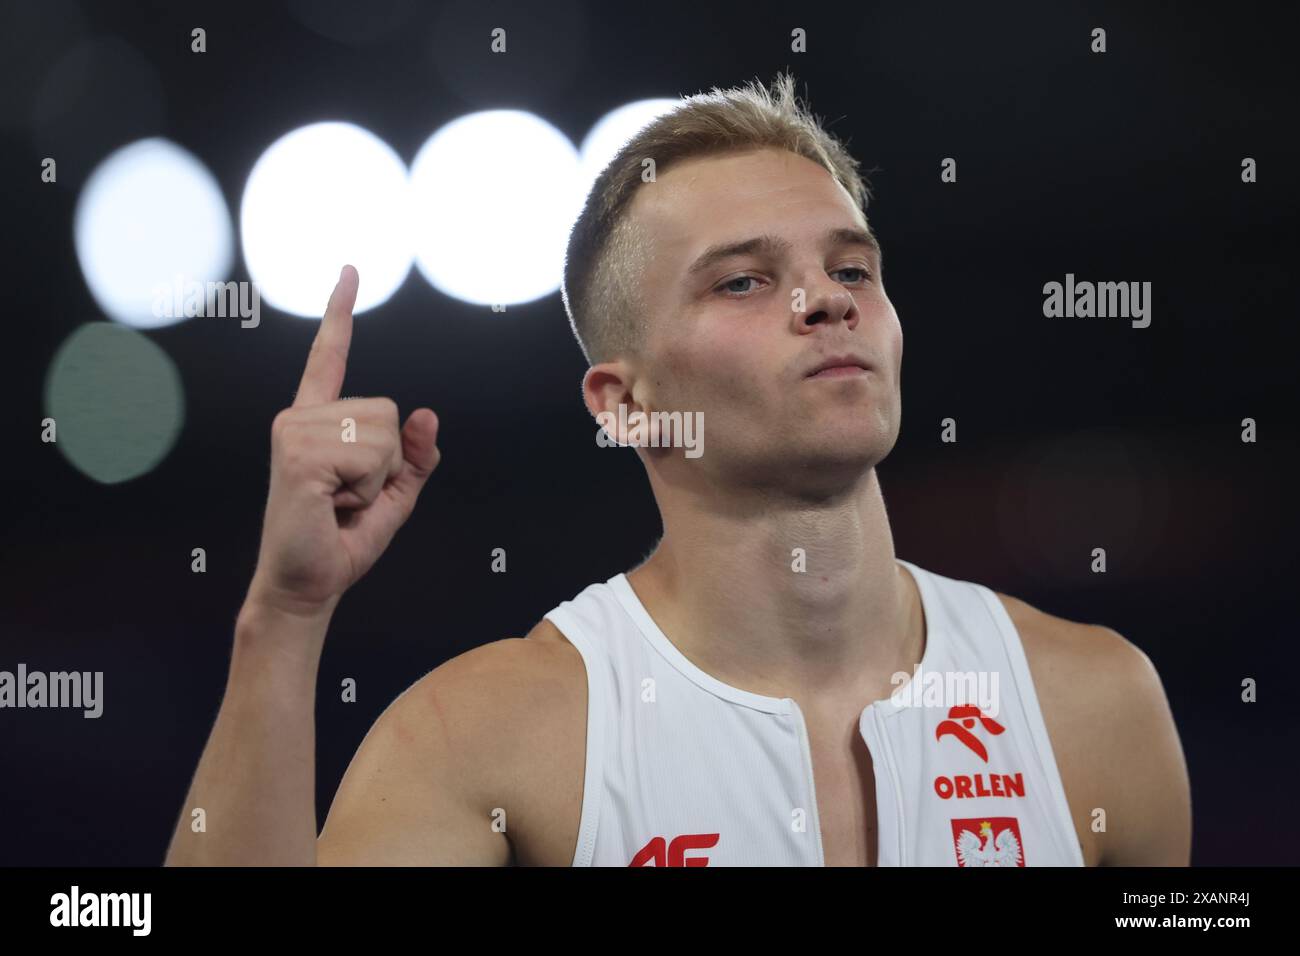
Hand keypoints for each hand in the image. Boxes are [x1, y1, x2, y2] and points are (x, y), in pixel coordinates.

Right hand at [246, 265, 440, 618]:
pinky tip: (331, 504)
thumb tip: (429, 414)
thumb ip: (416, 457)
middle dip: (388, 463)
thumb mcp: (394, 496)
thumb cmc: (342, 540)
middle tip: (347, 496)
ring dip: (376, 478)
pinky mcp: (297, 452)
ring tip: (338, 501)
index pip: (331, 357)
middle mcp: (300, 416)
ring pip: (385, 432)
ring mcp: (294, 430)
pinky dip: (366, 488)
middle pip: (390, 412)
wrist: (308, 585)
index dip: (340, 313)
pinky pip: (371, 454)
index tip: (350, 271)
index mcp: (319, 421)